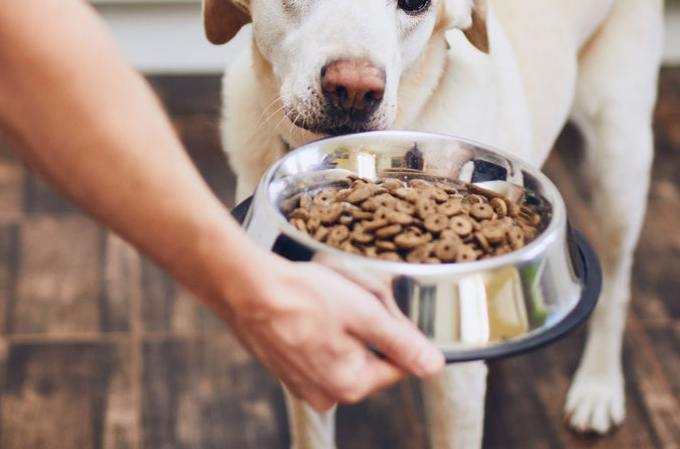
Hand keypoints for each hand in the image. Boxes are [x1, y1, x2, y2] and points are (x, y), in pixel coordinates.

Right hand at [221, 254, 445, 410]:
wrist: (245, 287)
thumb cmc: (302, 296)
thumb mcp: (364, 312)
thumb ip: (402, 342)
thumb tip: (434, 366)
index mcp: (351, 385)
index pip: (399, 363)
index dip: (395, 329)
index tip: (377, 305)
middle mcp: (326, 393)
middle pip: (371, 355)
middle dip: (368, 325)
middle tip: (349, 296)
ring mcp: (302, 383)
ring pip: (345, 349)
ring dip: (344, 323)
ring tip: (325, 299)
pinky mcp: (286, 367)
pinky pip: (319, 347)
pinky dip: (319, 326)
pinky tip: (309, 306)